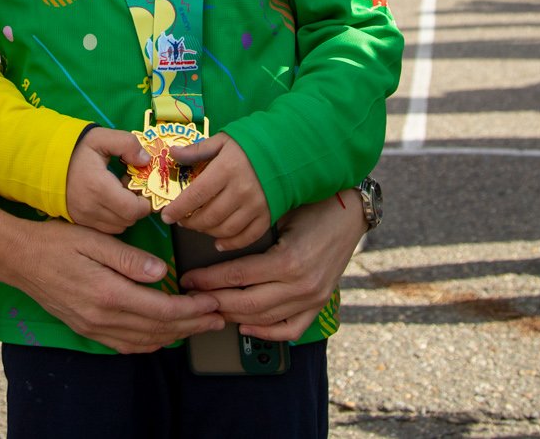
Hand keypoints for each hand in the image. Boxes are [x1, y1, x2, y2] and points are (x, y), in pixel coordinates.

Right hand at [0, 206, 221, 353]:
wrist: (19, 258)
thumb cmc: (56, 241)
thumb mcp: (93, 239)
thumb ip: (128, 258)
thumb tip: (160, 271)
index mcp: (108, 293)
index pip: (161, 308)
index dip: (191, 309)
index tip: (212, 303)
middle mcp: (102, 317)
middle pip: (158, 329)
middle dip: (192, 325)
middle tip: (218, 318)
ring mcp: (94, 327)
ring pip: (144, 341)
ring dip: (175, 336)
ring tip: (199, 327)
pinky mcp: (87, 329)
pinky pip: (125, 345)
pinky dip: (150, 343)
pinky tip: (162, 336)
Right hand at [66, 127, 152, 233]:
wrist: (45, 160)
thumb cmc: (76, 148)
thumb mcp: (101, 137)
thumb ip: (127, 144)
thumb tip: (145, 160)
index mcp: (100, 188)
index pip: (133, 210)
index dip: (145, 202)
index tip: (142, 187)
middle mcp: (92, 208)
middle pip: (128, 220)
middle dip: (136, 206)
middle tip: (130, 187)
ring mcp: (84, 217)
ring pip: (118, 226)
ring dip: (124, 213)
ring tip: (118, 193)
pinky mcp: (79, 221)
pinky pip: (105, 228)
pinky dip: (113, 218)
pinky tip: (108, 200)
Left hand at [163, 133, 269, 248]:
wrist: (288, 150)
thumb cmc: (252, 144)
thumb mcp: (223, 140)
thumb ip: (198, 150)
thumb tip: (173, 153)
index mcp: (227, 169)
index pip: (196, 195)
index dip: (178, 208)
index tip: (166, 216)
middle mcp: (241, 190)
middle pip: (208, 216)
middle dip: (190, 221)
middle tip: (182, 219)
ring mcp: (256, 205)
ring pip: (225, 229)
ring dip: (207, 231)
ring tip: (198, 226)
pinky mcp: (268, 215)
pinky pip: (247, 237)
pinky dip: (231, 243)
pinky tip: (219, 242)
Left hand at [178, 189, 366, 340]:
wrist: (351, 213)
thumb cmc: (313, 206)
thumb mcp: (280, 213)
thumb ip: (251, 232)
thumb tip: (213, 243)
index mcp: (288, 260)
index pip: (237, 277)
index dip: (207, 279)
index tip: (188, 278)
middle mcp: (301, 285)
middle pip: (246, 303)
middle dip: (214, 301)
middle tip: (193, 296)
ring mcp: (312, 298)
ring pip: (263, 318)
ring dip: (233, 316)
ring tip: (212, 308)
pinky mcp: (319, 304)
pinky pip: (290, 329)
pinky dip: (265, 332)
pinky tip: (245, 326)